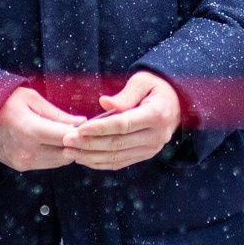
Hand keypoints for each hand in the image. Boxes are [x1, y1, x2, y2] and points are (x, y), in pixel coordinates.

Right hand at [0, 87, 83, 171]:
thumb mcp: (31, 99)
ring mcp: (24, 161)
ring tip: (64, 134)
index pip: (67, 137)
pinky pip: (49, 164)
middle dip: (77, 142)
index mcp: (30, 130)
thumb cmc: (6, 103)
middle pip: (67, 152)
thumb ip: (57, 114)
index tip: (88, 126)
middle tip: (79, 130)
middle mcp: (27, 150)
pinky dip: (56, 155)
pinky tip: (52, 142)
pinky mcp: (22, 167)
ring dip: (67, 150)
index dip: (81, 133)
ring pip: (60, 161)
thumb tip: (81, 123)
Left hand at [62, 72, 181, 170]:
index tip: (79, 129)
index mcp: (156, 115)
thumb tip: (104, 102)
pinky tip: (83, 158)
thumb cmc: (156, 88)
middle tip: (67, 140)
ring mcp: (151, 149)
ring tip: (69, 151)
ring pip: (116, 157)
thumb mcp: (143, 82)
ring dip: (90, 156)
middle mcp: (155, 136)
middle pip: (117, 143)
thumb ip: (125, 94)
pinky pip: (120, 163)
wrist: (177, 104)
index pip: (123, 125)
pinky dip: (100, 163)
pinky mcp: (144, 155)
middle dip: (89, 144)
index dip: (100, 128)